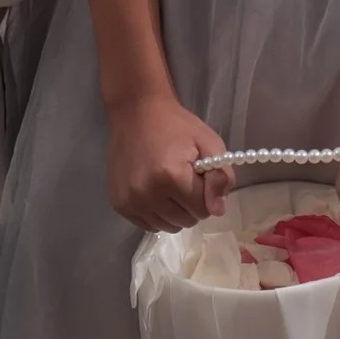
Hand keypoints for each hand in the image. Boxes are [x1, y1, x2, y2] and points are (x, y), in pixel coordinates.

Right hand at [105, 87, 229, 231]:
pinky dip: (157, 213)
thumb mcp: (208, 142)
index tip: (199, 176)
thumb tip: (218, 210)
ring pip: (167, 226)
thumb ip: (220, 176)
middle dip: (191, 204)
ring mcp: (130, 201)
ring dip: (174, 211)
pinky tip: (155, 191)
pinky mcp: (119, 204)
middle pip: (185, 221)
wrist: (136, 112)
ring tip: (169, 185)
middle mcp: (147, 194)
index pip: (203, 210)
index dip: (206, 194)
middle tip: (185, 180)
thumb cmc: (176, 126)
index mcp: (171, 176)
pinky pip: (148, 224)